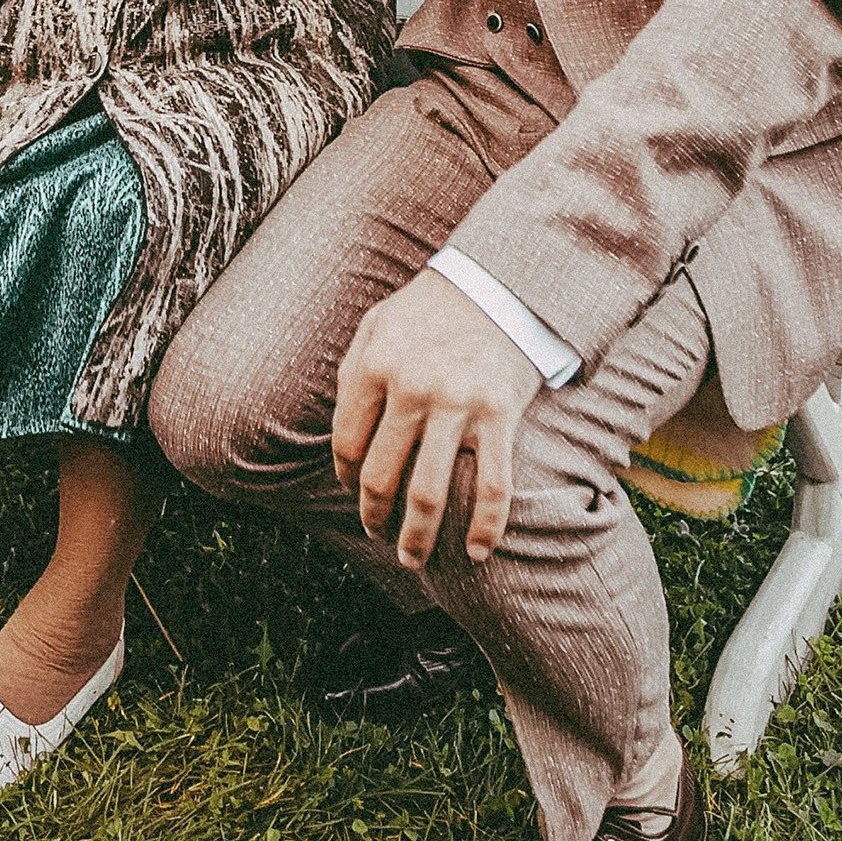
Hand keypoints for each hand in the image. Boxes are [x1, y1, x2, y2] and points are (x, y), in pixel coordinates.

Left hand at [333, 269, 542, 569]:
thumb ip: (353, 374)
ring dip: (418, 537)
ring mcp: (457, 404)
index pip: (347, 444)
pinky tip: (479, 552)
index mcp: (374, 367)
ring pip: (429, 492)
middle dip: (375, 517)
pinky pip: (492, 484)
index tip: (354, 492)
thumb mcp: (377, 325)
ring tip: (412, 559)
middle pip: (382, 476)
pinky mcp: (499, 413)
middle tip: (378, 536)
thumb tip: (341, 437)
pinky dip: (485, 526)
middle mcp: (411, 389)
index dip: (346, 478)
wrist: (499, 281)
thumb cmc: (432, 307)